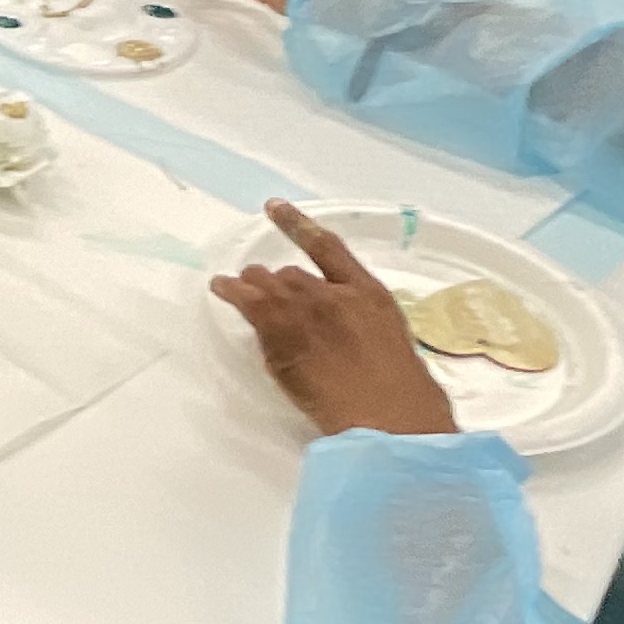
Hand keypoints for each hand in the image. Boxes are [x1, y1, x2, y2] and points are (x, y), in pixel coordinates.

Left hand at [212, 201, 456, 438]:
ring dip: (250, 287)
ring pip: (267, 286)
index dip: (297, 224)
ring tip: (231, 286)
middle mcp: (332, 295)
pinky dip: (233, 295)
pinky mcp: (279, 335)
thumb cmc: (403, 393)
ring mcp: (305, 313)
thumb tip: (341, 329)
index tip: (274, 208)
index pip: (327, 247)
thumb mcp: (391, 343)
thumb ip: (361, 325)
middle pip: (291, 273)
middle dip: (274, 280)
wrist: (389, 415)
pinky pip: (249, 307)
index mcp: (368, 294)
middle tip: (259, 285)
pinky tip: (221, 289)